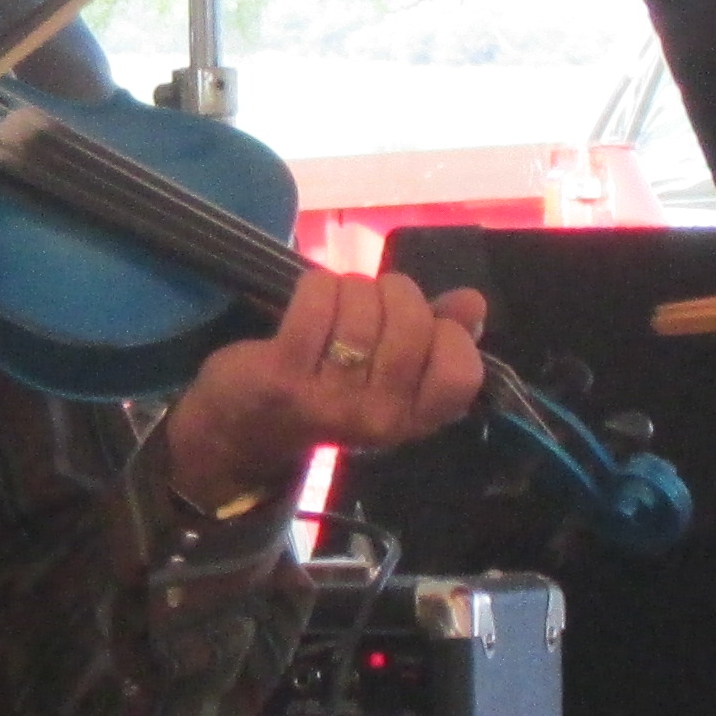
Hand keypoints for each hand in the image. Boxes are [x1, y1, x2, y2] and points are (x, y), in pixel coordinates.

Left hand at [160, 267, 489, 513]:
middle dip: (393, 292)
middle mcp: (378, 416)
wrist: (241, 430)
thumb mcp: (388, 377)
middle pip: (412, 323)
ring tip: (336, 306)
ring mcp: (331, 399)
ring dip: (350, 287)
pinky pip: (320, 301)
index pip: (461, 372)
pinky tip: (308, 299)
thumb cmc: (325, 392)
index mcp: (412, 419)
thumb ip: (437, 338)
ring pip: (364, 306)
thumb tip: (474, 303)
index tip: (421, 326)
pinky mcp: (285, 374)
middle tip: (371, 303)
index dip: (446, 332)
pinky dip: (317, 285)